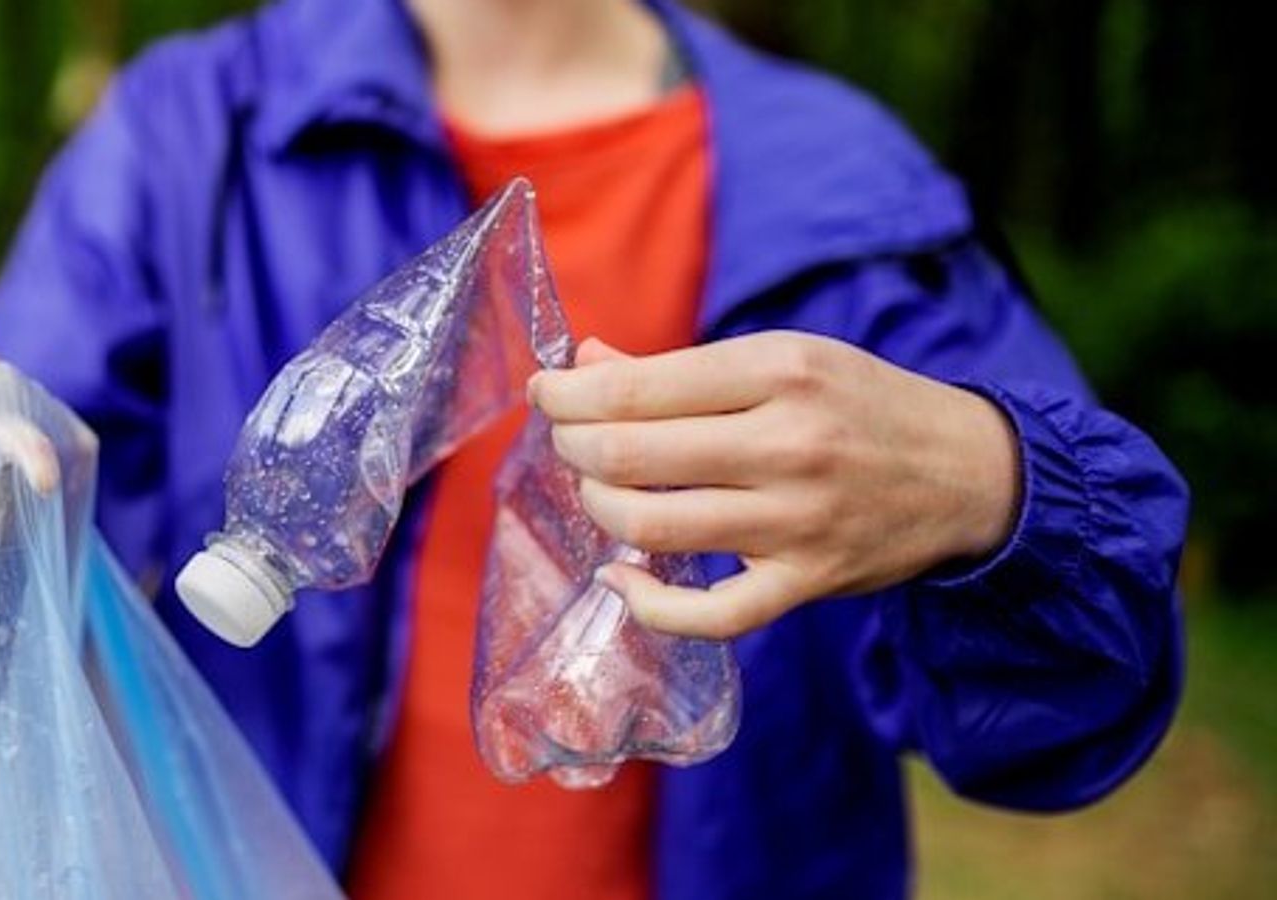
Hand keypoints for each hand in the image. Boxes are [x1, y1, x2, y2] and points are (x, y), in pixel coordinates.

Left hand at [528, 331, 1020, 638]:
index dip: (568, 396)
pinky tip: (621, 578)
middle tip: (569, 443)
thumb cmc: (857, 404)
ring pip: (652, 527)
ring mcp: (797, 521)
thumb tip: (583, 366)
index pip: (636, 388)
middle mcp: (786, 444)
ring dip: (600, 511)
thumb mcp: (782, 358)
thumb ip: (680, 369)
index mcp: (777, 371)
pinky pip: (707, 616)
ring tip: (600, 495)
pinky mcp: (807, 583)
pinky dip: (647, 604)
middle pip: (630, 457)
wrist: (968, 472)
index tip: (545, 395)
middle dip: (574, 449)